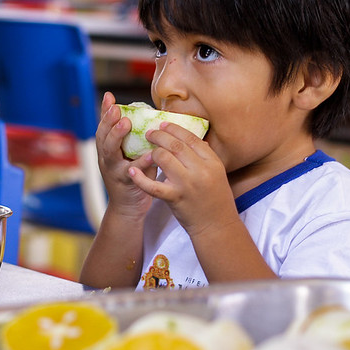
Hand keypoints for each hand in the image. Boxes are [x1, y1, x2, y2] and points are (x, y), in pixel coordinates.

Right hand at [96, 92, 155, 218]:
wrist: (128, 208)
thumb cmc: (133, 177)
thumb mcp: (130, 155)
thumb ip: (135, 139)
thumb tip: (148, 114)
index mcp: (107, 150)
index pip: (104, 127)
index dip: (105, 112)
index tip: (109, 97)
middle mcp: (107, 159)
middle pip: (102, 137)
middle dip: (108, 121)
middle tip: (116, 108)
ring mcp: (113, 171)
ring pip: (110, 152)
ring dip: (117, 136)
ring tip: (126, 123)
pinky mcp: (125, 184)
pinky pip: (132, 172)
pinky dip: (141, 163)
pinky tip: (151, 154)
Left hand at [128, 120, 238, 236]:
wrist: (216, 225)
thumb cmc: (216, 198)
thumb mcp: (216, 173)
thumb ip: (204, 156)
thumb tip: (191, 138)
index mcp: (212, 162)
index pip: (191, 138)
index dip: (175, 129)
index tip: (163, 124)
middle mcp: (200, 170)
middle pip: (176, 145)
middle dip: (159, 136)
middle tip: (150, 133)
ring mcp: (187, 184)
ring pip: (163, 158)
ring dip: (152, 152)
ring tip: (147, 150)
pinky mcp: (174, 198)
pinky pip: (153, 185)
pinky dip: (140, 177)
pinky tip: (132, 170)